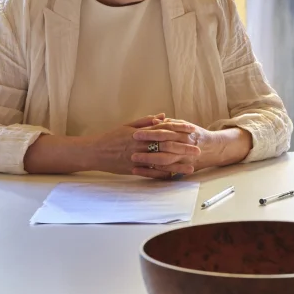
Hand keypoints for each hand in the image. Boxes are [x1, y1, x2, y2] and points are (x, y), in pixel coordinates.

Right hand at [85, 114, 200, 177]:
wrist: (94, 152)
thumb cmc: (111, 137)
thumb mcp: (128, 125)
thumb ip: (146, 121)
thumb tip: (163, 115)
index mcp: (141, 133)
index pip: (164, 130)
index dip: (180, 130)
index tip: (193, 131)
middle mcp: (141, 145)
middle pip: (166, 146)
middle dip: (184, 148)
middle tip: (198, 149)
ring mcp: (138, 158)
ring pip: (161, 162)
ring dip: (178, 165)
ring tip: (192, 167)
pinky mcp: (133, 169)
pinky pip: (151, 173)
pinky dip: (163, 175)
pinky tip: (175, 177)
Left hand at [132, 119, 252, 177]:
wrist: (213, 149)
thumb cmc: (195, 135)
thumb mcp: (184, 125)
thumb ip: (169, 123)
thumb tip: (155, 119)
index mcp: (183, 133)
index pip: (164, 132)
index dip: (150, 133)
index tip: (135, 134)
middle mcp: (184, 145)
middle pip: (164, 146)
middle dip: (147, 147)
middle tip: (132, 148)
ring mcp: (184, 158)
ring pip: (165, 160)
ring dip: (149, 160)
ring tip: (134, 160)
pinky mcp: (182, 168)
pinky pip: (166, 172)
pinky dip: (153, 172)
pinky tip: (140, 171)